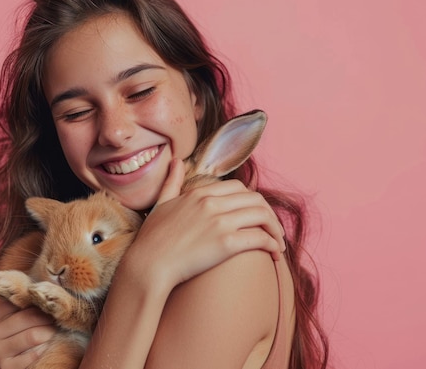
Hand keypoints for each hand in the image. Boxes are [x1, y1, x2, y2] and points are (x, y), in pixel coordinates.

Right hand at [0, 299, 55, 368]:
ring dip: (49, 332)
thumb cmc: (9, 337)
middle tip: (57, 317)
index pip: (19, 301)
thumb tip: (45, 287)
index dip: (38, 301)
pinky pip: (34, 354)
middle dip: (47, 317)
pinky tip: (47, 346)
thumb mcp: (8, 320)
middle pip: (28, 317)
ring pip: (33, 336)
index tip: (48, 303)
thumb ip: (19, 304)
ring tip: (54, 330)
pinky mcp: (7, 367)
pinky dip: (45, 349)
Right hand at [127, 158, 285, 290]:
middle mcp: (212, 203)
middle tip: (274, 230)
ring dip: (275, 230)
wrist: (147, 265)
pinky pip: (260, 238)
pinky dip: (272, 245)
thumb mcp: (161, 203)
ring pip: (262, 216)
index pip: (239, 187)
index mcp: (199, 193)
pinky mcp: (225, 244)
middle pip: (255, 199)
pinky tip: (274, 255)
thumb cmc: (152, 239)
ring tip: (278, 245)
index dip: (253, 200)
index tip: (257, 215)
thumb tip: (176, 160)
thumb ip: (172, 181)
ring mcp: (219, 222)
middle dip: (270, 214)